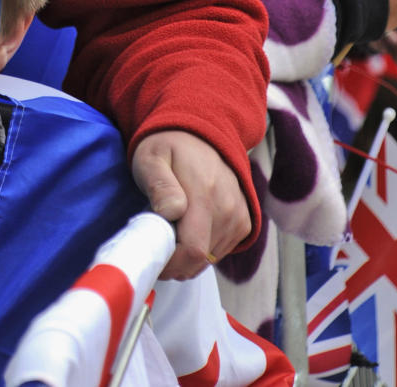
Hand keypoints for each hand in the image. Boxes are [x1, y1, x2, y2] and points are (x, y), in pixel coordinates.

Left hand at [130, 130, 250, 279]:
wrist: (200, 134)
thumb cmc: (169, 147)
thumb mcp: (152, 158)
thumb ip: (160, 185)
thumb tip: (172, 212)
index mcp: (204, 193)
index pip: (193, 250)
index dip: (171, 263)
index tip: (153, 257)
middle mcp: (228, 208)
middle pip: (201, 260)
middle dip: (176, 262)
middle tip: (158, 243)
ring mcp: (239, 217)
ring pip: (210, 259)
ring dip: (188, 256)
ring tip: (173, 229)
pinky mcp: (244, 223)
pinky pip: (220, 251)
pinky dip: (203, 249)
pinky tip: (190, 227)